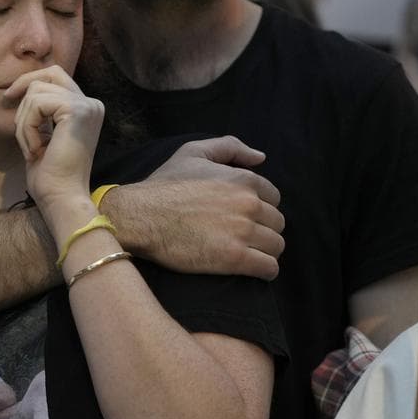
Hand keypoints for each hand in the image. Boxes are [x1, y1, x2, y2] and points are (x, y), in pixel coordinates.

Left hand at [4, 66, 103, 205]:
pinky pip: (36, 105)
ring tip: (31, 148)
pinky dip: (27, 127)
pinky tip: (35, 149)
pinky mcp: (77, 111)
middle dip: (24, 86)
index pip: (56, 77)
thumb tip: (21, 89)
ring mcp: (87, 106)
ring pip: (36, 92)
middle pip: (50, 73)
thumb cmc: (50, 175)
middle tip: (7, 101)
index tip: (9, 96)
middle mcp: (91, 103)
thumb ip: (40, 111)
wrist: (62, 197)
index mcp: (86, 109)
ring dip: (23, 121)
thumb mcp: (43, 135)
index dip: (30, 82)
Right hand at [104, 136, 285, 279]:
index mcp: (244, 180)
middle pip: (276, 223)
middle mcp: (249, 204)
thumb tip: (260, 157)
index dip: (260, 207)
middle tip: (242, 236)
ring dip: (265, 251)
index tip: (243, 216)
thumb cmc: (165, 184)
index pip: (273, 198)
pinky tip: (252, 268)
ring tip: (247, 253)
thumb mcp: (193, 152)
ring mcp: (243, 232)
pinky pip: (268, 268)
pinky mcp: (234, 258)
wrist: (140, 216)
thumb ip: (230, 148)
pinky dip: (264, 270)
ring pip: (276, 246)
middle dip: (263, 229)